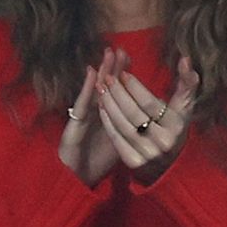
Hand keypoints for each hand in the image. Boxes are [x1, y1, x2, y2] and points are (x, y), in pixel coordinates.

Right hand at [57, 50, 123, 186]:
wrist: (78, 177)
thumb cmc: (98, 159)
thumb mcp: (122, 141)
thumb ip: (132, 127)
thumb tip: (152, 118)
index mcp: (106, 115)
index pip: (116, 91)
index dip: (122, 74)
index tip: (129, 58)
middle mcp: (94, 112)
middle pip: (106, 86)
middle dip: (114, 67)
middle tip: (121, 49)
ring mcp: (83, 116)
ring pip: (95, 90)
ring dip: (102, 71)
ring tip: (108, 54)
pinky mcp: (74, 124)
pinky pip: (83, 104)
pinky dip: (88, 88)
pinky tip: (93, 74)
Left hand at [96, 55, 199, 185]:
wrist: (170, 164)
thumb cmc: (175, 128)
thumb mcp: (185, 108)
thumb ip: (188, 83)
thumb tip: (185, 59)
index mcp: (176, 126)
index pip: (150, 104)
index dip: (135, 88)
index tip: (123, 74)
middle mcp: (163, 143)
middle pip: (134, 114)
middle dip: (118, 93)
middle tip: (108, 77)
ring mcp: (148, 155)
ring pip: (122, 125)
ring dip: (109, 105)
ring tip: (101, 88)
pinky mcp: (134, 163)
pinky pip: (116, 139)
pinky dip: (107, 121)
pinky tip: (102, 107)